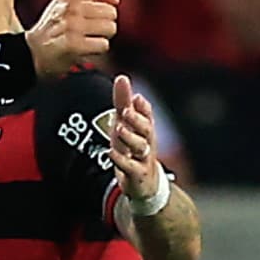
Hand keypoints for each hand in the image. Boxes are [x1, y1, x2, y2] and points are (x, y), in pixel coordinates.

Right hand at [25, 0, 135, 77]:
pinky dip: (97, 50)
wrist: (32, 52)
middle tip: (87, 30)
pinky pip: (104, 45)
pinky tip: (83, 49)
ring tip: (84, 39)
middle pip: (112, 12)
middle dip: (105, 23)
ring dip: (102, 37)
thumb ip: (92, 0)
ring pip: (110, 29)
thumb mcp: (67, 7)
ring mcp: (70, 24)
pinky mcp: (72, 44)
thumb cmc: (53, 27)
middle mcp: (70, 5)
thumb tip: (115, 0)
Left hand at [109, 74, 161, 199]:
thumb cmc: (134, 148)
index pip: (147, 116)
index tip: (136, 98)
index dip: (143, 107)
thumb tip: (122, 77)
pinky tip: (111, 152)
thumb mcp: (126, 124)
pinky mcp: (137, 174)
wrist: (144, 183)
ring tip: (119, 128)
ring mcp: (143, 159)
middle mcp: (147, 142)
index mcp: (145, 129)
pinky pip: (131, 167)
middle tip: (126, 111)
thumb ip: (123, 102)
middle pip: (147, 129)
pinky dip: (121, 160)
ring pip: (141, 147)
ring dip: (130, 137)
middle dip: (137, 120)